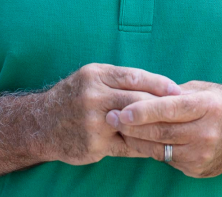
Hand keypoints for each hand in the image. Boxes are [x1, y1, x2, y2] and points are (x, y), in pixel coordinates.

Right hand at [42, 63, 180, 164]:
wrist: (38, 125)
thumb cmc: (75, 97)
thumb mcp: (93, 78)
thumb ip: (122, 80)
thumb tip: (161, 86)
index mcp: (95, 75)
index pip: (135, 76)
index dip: (160, 83)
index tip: (179, 90)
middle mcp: (93, 97)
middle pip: (137, 99)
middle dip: (163, 105)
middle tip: (184, 110)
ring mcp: (92, 122)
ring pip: (134, 124)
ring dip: (156, 126)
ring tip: (177, 127)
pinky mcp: (93, 145)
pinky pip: (127, 145)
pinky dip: (144, 145)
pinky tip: (159, 145)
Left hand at [107, 81, 221, 177]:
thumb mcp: (206, 90)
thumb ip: (177, 93)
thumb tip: (145, 91)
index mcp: (210, 106)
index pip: (172, 108)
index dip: (145, 110)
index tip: (123, 109)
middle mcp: (207, 131)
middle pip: (162, 130)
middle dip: (133, 125)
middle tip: (110, 117)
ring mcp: (202, 153)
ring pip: (160, 148)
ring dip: (135, 139)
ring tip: (118, 129)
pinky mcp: (196, 168)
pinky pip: (166, 159)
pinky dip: (149, 149)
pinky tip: (137, 141)